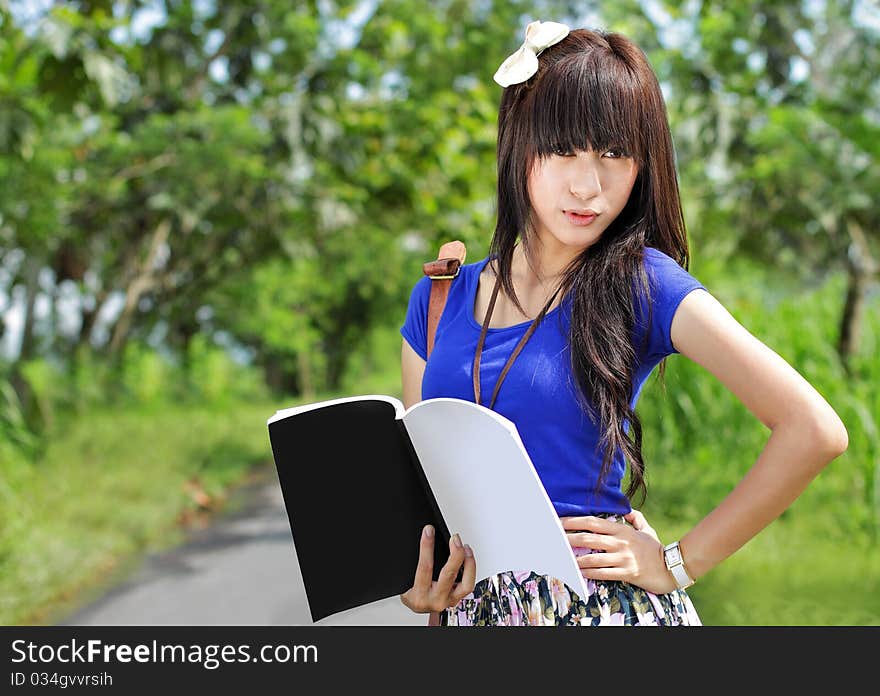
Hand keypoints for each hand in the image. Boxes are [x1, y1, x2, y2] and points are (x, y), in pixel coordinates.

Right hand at [399, 525, 476, 613]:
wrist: (416, 607)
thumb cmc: (410, 593)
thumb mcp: (404, 581)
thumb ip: (412, 563)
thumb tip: (423, 538)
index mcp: (419, 596)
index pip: (425, 568)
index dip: (427, 547)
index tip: (429, 531)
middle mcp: (435, 601)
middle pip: (449, 575)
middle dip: (454, 553)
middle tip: (455, 538)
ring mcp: (448, 601)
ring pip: (466, 584)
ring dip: (468, 563)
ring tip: (465, 548)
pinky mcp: (456, 599)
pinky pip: (468, 585)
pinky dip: (471, 570)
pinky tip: (468, 558)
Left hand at [560, 510, 677, 594]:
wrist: (672, 568)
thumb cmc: (656, 549)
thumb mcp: (647, 529)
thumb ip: (635, 518)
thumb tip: (627, 511)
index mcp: (622, 530)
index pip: (593, 522)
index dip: (574, 521)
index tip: (559, 521)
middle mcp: (620, 542)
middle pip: (589, 538)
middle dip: (568, 538)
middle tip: (553, 540)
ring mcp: (623, 558)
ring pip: (593, 557)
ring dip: (576, 558)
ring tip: (562, 559)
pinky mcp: (626, 573)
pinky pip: (602, 573)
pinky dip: (589, 573)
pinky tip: (578, 572)